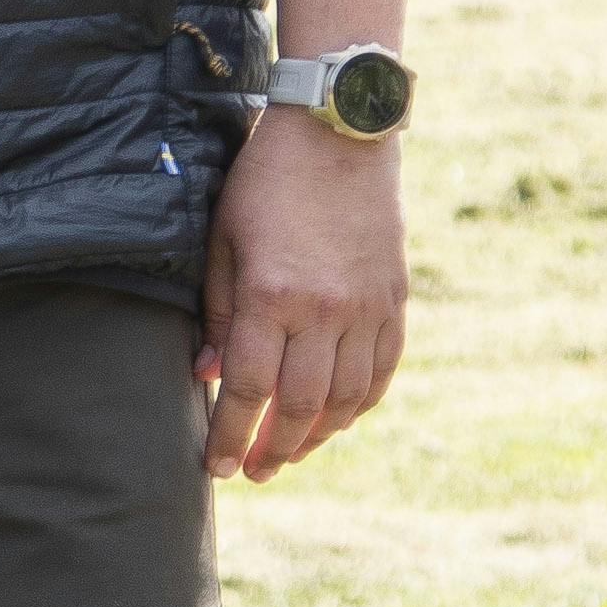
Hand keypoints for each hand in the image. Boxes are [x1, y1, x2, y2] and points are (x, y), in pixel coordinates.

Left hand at [197, 109, 405, 481]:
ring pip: (347, 398)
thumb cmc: (265, 183)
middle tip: (254, 472)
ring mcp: (367, 308)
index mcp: (271, 296)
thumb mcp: (223, 241)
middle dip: (274, 448)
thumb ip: (218, 314)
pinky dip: (361, 403)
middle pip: (300, 405)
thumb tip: (211, 377)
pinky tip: (338, 417)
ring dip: (318, 435)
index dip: (231, 435)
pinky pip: (383, 369)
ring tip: (291, 452)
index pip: (248, 389)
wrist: (338, 134)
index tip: (217, 467)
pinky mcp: (395, 299)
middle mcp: (324, 310)